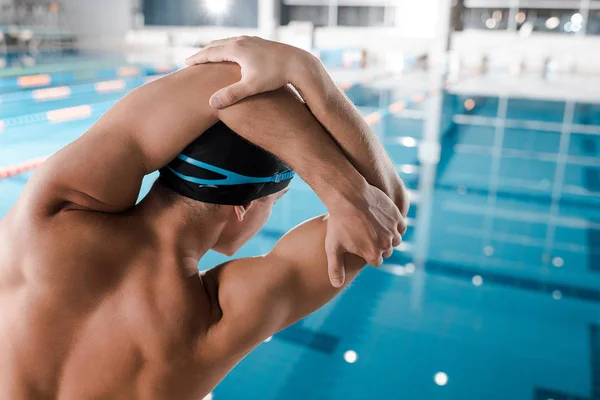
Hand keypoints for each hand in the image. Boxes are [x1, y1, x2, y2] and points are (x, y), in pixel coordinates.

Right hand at [186, 36, 310, 108]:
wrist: (298, 64)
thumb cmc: (275, 75)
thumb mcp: (251, 87)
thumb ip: (231, 94)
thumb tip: (211, 103)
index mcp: (236, 49)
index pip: (210, 53)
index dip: (197, 59)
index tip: (186, 64)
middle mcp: (242, 41)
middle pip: (216, 45)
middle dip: (203, 53)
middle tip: (192, 60)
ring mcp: (251, 40)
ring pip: (227, 42)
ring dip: (216, 49)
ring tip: (209, 56)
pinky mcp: (259, 42)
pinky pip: (237, 43)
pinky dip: (228, 48)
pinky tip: (231, 54)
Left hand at [325, 185, 405, 286]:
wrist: (347, 195)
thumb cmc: (338, 222)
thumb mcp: (333, 247)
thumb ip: (335, 269)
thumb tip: (336, 285)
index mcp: (373, 254)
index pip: (376, 262)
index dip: (367, 254)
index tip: (359, 245)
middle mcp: (386, 244)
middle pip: (386, 251)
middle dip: (377, 246)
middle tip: (365, 235)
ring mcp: (393, 229)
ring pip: (395, 239)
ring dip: (387, 236)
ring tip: (373, 228)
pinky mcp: (397, 216)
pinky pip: (400, 226)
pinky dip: (394, 225)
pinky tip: (382, 221)